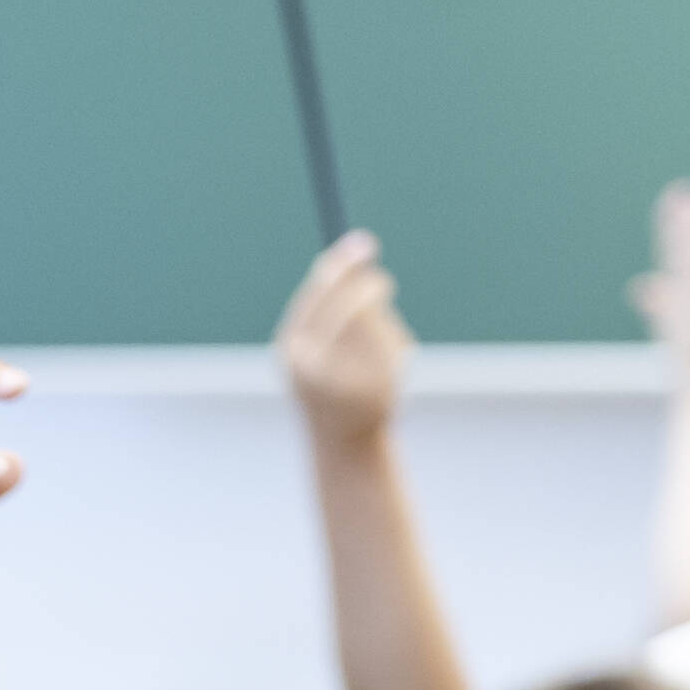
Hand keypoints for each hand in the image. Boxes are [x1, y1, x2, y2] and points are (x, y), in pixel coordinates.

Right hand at [276, 233, 411, 448]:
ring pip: (378, 325)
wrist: (342, 445)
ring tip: (376, 356)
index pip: (318, 294)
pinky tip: (387, 375)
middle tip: (385, 283)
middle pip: (350, 307)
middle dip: (370, 289)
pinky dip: (398, 349)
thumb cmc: (329, 386)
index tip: (363, 243)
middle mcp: (312, 365)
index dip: (343, 265)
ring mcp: (346, 377)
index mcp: (291, 349)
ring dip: (386, 326)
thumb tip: (347, 254)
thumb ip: (326, 305)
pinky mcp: (377, 388)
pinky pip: (395, 346)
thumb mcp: (316, 344)